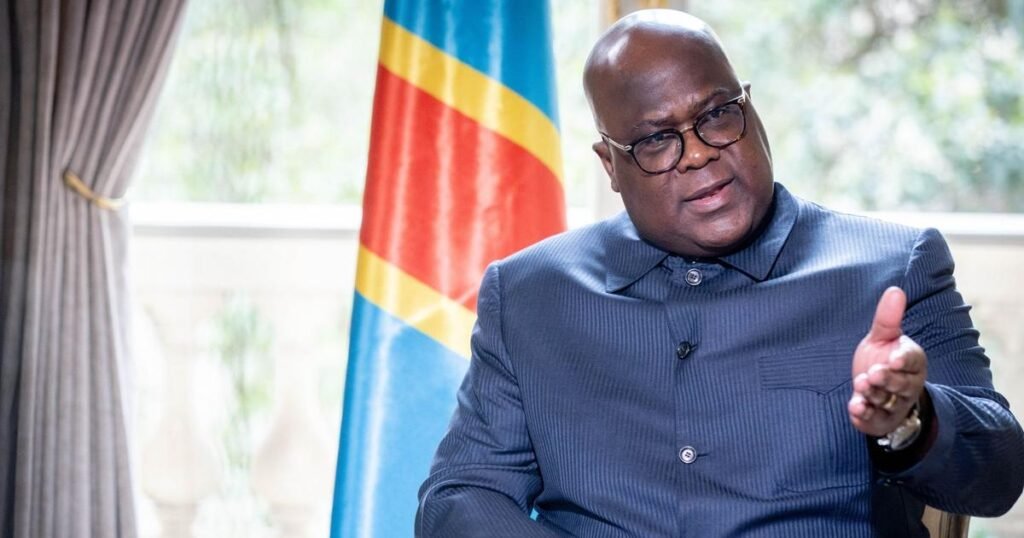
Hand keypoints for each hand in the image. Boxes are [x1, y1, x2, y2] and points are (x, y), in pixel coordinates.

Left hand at [848, 287, 927, 436]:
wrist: (878, 392)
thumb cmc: (883, 359)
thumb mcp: (883, 338)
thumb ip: (888, 318)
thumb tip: (895, 289)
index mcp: (911, 362)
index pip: (913, 360)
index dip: (905, 360)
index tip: (895, 358)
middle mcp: (906, 385)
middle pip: (902, 384)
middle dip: (888, 379)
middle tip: (873, 373)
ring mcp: (893, 404)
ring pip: (887, 401)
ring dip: (874, 394)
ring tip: (861, 384)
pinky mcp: (878, 419)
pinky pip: (874, 419)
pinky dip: (865, 414)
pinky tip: (855, 407)